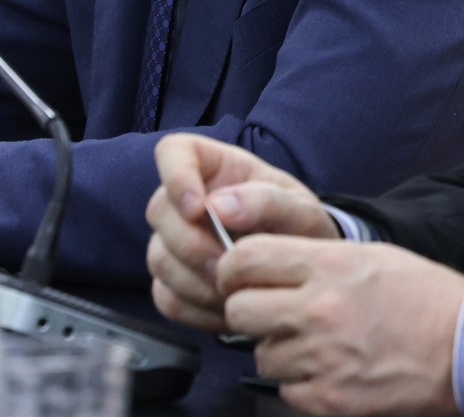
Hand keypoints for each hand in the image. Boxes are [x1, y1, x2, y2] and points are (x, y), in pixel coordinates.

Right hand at [147, 133, 335, 330]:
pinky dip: (195, 309)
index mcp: (214, 166)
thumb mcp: (299, 209)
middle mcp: (185, 201)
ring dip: (195, 282)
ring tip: (236, 291)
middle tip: (228, 266)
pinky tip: (227, 311)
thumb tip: (218, 207)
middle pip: (160, 211)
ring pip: (159, 258)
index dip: (176, 177)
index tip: (198, 208)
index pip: (173, 152)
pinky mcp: (174, 283)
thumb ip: (266, 201)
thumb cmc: (301, 227)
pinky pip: (166, 298)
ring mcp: (174, 242)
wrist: (304, 273)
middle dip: (192, 245)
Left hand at [220, 236, 463, 416]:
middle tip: (267, 312)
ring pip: (260, 354)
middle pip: (238, 310)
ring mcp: (322, 358)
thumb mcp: (366, 255)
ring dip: (277, 349)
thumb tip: (263, 265)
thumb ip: (311, 259)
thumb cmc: (423, 296)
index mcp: (326, 266)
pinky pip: (285, 388)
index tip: (238, 276)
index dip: (233, 268)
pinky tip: (326, 368)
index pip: (244, 260)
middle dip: (247, 311)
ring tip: (310, 342)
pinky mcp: (330, 399)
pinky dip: (299, 381)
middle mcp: (317, 310)